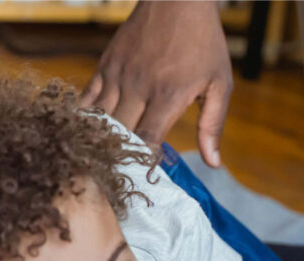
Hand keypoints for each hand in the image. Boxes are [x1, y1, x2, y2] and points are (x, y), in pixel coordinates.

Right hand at [80, 0, 231, 167]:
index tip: (141, 175)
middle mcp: (138, 88)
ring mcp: (117, 76)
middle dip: (117, 156)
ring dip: (98, 140)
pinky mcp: (104, 66)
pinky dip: (85, 119)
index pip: (146, 140)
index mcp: (168, 96)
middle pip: (118, 135)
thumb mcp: (218, 82)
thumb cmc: (202, 42)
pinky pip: (86, 99)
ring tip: (99, 158)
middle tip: (118, 173)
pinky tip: (86, 133)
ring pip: (98, 120)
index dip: (140, 161)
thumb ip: (212, 124)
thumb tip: (213, 162)